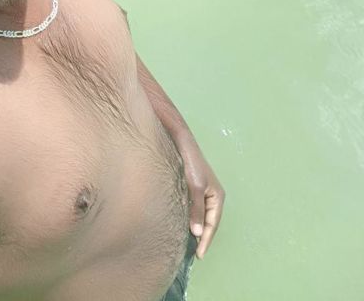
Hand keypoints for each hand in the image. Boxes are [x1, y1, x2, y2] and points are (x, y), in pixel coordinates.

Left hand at [176, 136, 224, 257]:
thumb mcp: (195, 187)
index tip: (199, 255)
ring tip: (189, 244)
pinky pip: (194, 209)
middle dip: (202, 237)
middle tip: (194, 254)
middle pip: (208, 222)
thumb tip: (196, 232)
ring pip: (201, 216)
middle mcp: (212, 196)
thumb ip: (196, 210)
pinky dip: (191, 219)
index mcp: (217, 196)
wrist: (181, 142)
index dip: (206, 240)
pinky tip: (183, 225)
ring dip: (196, 229)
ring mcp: (203, 192)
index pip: (212, 224)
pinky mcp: (193, 189)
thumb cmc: (190, 163)